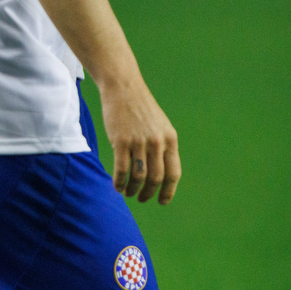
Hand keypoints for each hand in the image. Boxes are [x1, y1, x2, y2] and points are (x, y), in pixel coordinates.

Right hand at [96, 75, 180, 203]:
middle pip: (156, 178)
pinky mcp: (120, 141)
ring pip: (138, 176)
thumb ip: (162, 146)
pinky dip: (119, 181)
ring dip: (133, 189)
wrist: (123, 88)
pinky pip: (122, 168)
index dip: (168, 191)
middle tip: (141, 199)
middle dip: (149, 193)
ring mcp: (138, 142)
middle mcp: (157, 143)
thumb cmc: (139, 107)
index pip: (173, 173)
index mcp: (170, 140)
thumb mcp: (159, 126)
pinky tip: (117, 186)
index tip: (162, 201)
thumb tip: (160, 171)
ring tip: (127, 193)